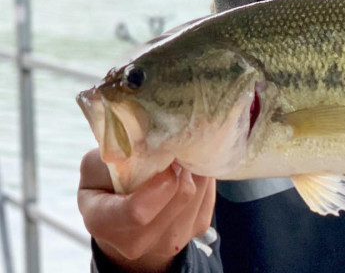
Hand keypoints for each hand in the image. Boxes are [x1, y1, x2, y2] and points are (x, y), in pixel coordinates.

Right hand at [77, 148, 215, 272]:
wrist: (123, 219)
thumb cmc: (106, 185)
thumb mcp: (96, 166)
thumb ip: (118, 155)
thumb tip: (153, 141)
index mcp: (103, 223)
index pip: (138, 211)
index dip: (160, 178)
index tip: (163, 154)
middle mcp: (137, 241)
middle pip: (181, 196)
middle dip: (182, 165)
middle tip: (174, 148)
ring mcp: (170, 241)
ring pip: (199, 192)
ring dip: (193, 168)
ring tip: (178, 159)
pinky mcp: (196, 230)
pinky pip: (209, 194)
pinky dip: (201, 177)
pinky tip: (185, 172)